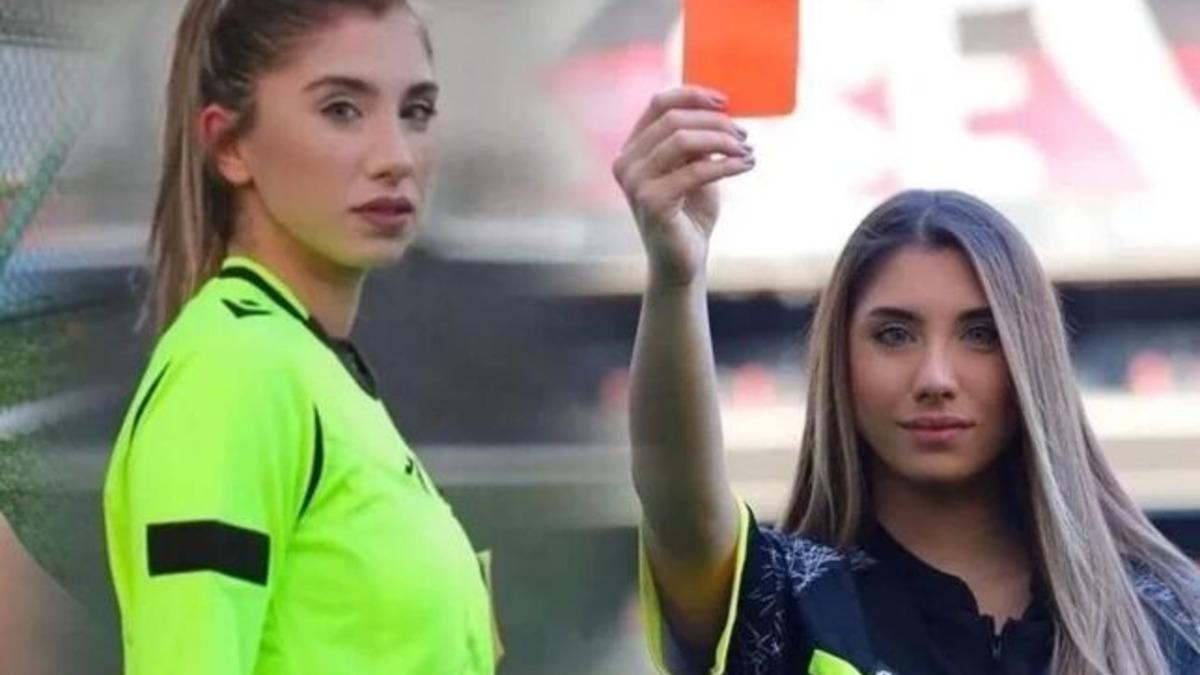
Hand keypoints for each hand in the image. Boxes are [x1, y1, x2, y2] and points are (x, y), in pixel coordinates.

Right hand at [612, 87, 754, 286]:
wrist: (683, 261)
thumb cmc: (689, 213)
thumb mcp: (694, 168)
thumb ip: (697, 141)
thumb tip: (720, 109)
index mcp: (633, 149)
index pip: (659, 104)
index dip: (693, 95)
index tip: (726, 101)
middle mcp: (626, 163)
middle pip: (673, 120)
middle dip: (715, 122)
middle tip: (743, 135)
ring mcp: (635, 183)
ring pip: (682, 140)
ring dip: (722, 141)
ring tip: (746, 150)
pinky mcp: (651, 202)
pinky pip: (695, 170)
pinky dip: (726, 164)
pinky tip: (746, 166)